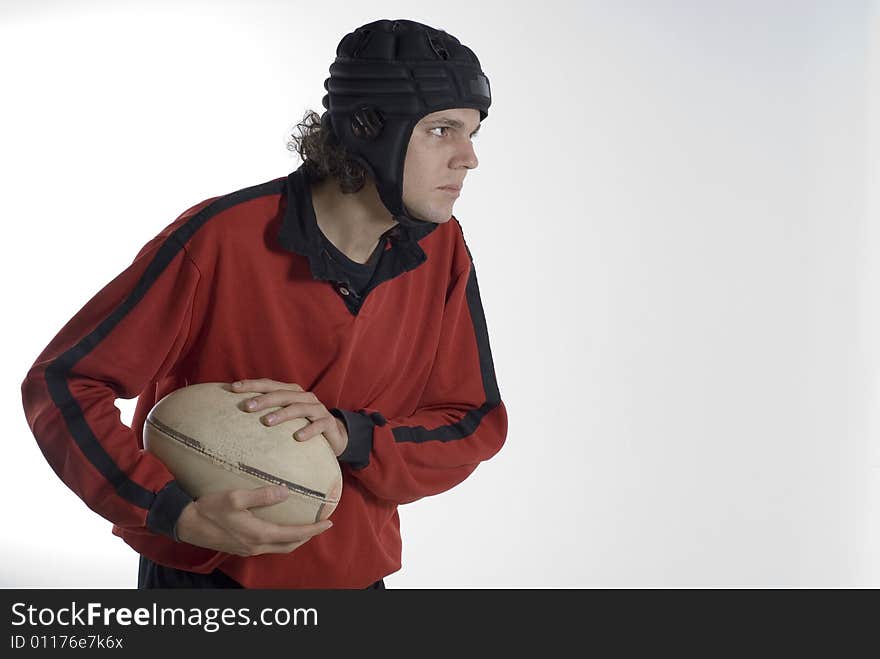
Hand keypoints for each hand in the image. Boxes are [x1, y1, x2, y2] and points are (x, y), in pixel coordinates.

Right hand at [175, 486, 331, 555]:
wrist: (185, 523)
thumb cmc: (209, 508)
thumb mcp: (236, 498)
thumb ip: (261, 495)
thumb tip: (285, 492)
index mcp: (258, 534)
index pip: (294, 534)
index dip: (314, 529)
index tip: (329, 522)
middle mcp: (255, 546)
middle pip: (290, 545)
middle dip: (308, 536)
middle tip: (321, 524)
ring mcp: (247, 549)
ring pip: (279, 547)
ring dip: (294, 538)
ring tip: (304, 525)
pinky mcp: (240, 547)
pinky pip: (268, 546)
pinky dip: (280, 538)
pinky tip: (279, 527)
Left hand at [230, 378, 348, 456]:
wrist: (334, 435)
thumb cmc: (302, 424)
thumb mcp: (285, 416)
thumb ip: (267, 411)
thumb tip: (235, 413)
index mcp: (291, 392)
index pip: (269, 385)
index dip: (252, 385)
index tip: (232, 388)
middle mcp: (304, 397)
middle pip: (282, 394)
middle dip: (264, 399)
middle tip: (247, 407)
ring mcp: (317, 409)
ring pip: (299, 408)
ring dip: (282, 414)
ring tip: (267, 422)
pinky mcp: (328, 423)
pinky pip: (319, 425)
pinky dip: (309, 430)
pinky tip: (297, 437)